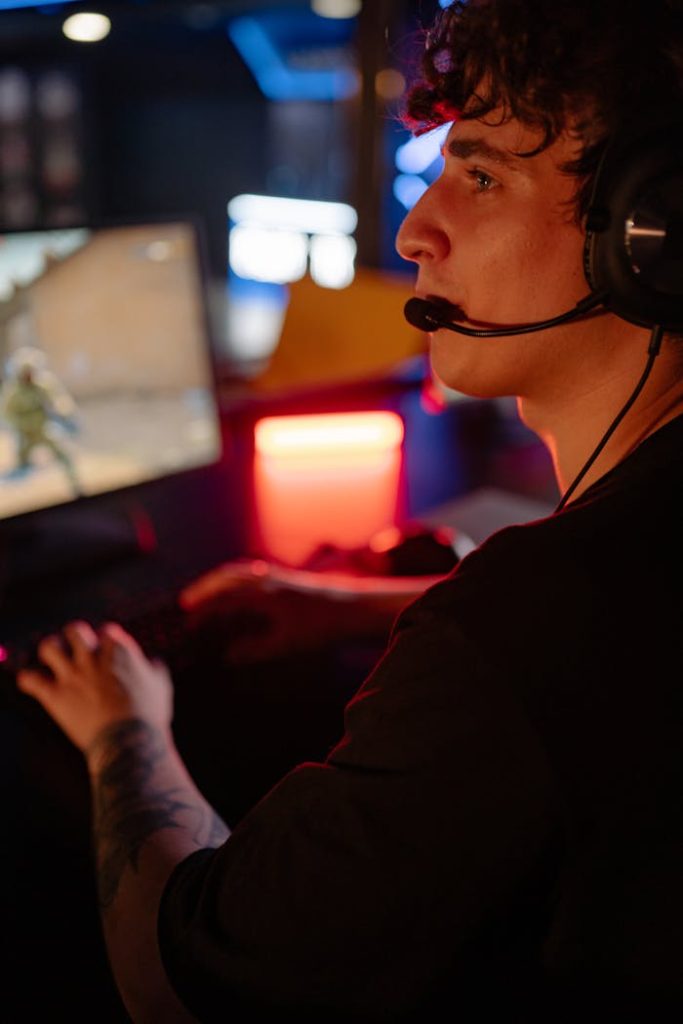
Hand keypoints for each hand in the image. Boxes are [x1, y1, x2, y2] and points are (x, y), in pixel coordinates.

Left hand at [17, 621, 173, 754]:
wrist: (130, 742)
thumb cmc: (149, 716)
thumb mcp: (160, 688)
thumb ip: (156, 671)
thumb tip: (155, 663)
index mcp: (120, 651)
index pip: (107, 631)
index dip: (106, 641)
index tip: (106, 652)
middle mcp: (94, 658)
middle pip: (75, 630)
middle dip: (74, 638)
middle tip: (76, 651)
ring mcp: (73, 675)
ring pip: (49, 647)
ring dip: (49, 652)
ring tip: (52, 661)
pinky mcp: (56, 696)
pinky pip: (31, 680)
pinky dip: (28, 680)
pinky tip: (31, 683)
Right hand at [180, 559, 402, 662]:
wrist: (353, 607)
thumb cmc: (320, 628)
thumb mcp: (287, 644)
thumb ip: (255, 650)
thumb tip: (227, 656)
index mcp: (264, 595)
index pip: (224, 600)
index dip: (204, 611)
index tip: (188, 622)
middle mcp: (267, 580)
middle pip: (226, 578)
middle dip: (204, 589)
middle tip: (185, 602)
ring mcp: (277, 576)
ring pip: (239, 572)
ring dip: (218, 581)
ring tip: (204, 594)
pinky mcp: (285, 578)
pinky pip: (251, 572)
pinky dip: (235, 578)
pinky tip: (235, 589)